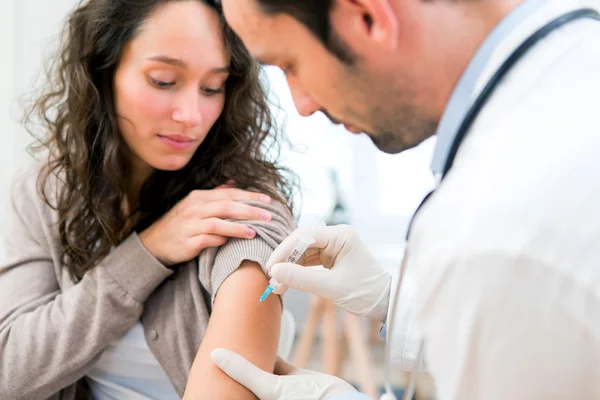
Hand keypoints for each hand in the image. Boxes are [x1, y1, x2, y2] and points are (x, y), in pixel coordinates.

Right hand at [139, 186, 271, 265]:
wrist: (153, 244)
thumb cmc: (180, 224)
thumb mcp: (195, 204)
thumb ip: (215, 194)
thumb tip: (234, 183)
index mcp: (199, 197)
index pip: (229, 194)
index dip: (249, 196)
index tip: (267, 200)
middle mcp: (194, 208)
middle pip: (226, 206)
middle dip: (249, 210)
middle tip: (268, 215)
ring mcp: (190, 225)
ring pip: (218, 223)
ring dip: (237, 227)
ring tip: (254, 232)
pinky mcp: (187, 242)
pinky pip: (207, 240)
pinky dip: (221, 240)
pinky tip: (232, 243)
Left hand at [211, 348, 357, 399]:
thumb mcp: (270, 388)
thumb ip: (243, 371)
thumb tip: (215, 354)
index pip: (234, 387)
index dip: (221, 372)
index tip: (208, 353)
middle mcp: (266, 395)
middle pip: (245, 376)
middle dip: (235, 361)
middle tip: (220, 341)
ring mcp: (279, 386)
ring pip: (260, 366)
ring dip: (252, 353)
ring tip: (237, 335)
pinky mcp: (293, 376)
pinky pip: (276, 361)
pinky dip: (270, 351)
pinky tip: (263, 337)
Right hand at [267, 225, 390, 322]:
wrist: (385, 304)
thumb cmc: (365, 293)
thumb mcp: (331, 288)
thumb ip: (301, 278)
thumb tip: (275, 272)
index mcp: (341, 235)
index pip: (305, 236)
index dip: (285, 251)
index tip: (271, 268)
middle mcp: (337, 236)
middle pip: (302, 242)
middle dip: (286, 260)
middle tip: (272, 278)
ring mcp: (335, 246)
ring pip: (303, 252)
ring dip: (290, 267)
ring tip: (277, 285)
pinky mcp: (332, 257)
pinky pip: (309, 260)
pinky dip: (298, 272)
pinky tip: (287, 283)